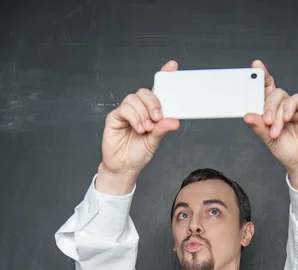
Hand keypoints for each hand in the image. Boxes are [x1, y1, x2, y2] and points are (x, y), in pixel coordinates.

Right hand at [97, 60, 180, 193]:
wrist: (124, 167)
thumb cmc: (138, 154)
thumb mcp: (155, 142)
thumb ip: (162, 129)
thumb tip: (174, 121)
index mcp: (150, 112)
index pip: (157, 90)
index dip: (164, 76)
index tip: (172, 66)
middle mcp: (138, 109)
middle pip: (145, 92)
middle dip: (153, 103)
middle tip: (157, 118)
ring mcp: (126, 112)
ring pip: (134, 99)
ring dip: (143, 113)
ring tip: (146, 129)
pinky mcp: (115, 117)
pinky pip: (125, 109)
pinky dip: (134, 118)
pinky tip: (138, 129)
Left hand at [244, 60, 297, 173]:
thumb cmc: (285, 148)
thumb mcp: (267, 138)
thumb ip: (259, 125)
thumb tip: (247, 115)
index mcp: (272, 109)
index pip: (266, 89)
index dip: (261, 77)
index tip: (255, 66)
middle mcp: (283, 105)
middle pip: (273, 93)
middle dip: (267, 106)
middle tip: (266, 120)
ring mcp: (295, 105)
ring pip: (282, 97)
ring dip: (277, 114)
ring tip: (275, 130)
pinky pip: (296, 100)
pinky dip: (289, 108)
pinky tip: (286, 119)